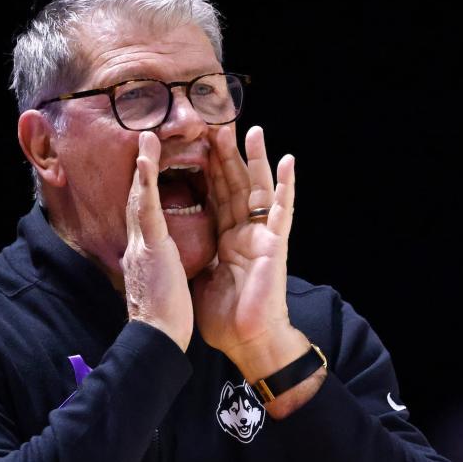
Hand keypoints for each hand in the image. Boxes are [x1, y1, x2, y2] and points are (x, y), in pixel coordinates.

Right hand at [121, 132, 193, 351]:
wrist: (157, 338)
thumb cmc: (163, 317)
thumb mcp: (160, 284)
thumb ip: (158, 268)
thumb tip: (158, 264)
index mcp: (144, 254)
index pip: (144, 215)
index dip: (145, 190)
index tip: (147, 168)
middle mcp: (138, 245)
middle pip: (137, 200)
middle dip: (140, 171)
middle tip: (143, 141)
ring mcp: (142, 244)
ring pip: (140, 198)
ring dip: (142, 165)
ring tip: (146, 138)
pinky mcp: (151, 248)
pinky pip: (148, 209)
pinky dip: (146, 182)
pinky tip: (146, 159)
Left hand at [193, 125, 307, 381]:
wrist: (245, 341)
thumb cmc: (225, 316)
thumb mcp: (200, 275)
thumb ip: (195, 252)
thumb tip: (173, 240)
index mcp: (224, 239)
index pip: (212, 195)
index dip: (205, 169)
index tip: (196, 142)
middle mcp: (243, 232)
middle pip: (232, 184)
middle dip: (225, 154)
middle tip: (217, 121)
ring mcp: (261, 236)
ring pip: (257, 188)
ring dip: (254, 159)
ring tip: (251, 128)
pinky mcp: (275, 245)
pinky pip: (282, 211)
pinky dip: (286, 185)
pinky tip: (289, 161)